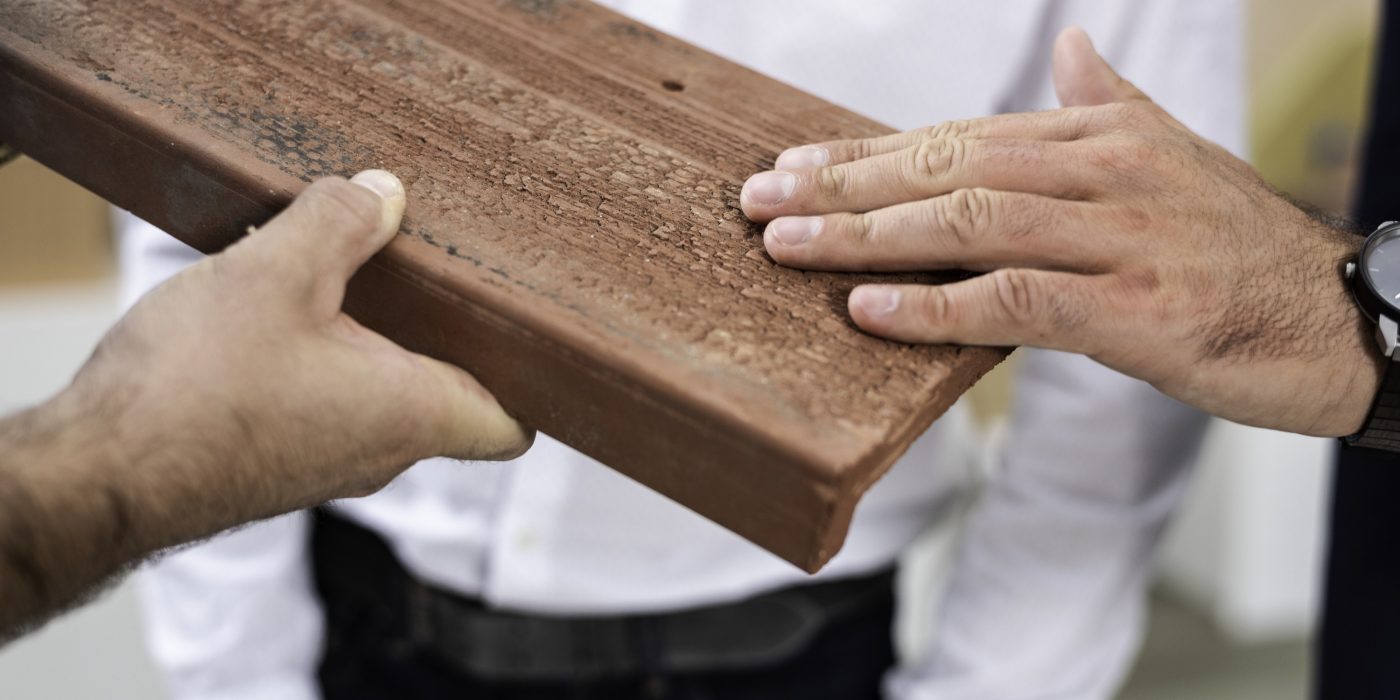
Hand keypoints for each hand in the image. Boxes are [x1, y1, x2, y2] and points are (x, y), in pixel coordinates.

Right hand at [68, 170, 531, 524]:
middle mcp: (380, 452)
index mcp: (413, 414)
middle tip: (438, 270)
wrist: (97, 474)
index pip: (512, 427)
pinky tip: (283, 314)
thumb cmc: (192, 394)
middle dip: (446, 334)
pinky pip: (324, 404)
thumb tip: (382, 193)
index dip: (534, 386)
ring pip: (380, 398)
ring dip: (374, 342)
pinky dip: (322, 361)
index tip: (535, 338)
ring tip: (351, 275)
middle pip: (448, 398)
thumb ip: (340, 224)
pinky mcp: (273, 459)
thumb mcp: (277, 275)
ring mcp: (325, 462)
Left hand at [741, 28, 1378, 436]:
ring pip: (969, 223)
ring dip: (866, 235)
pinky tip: (869, 309)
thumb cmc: (1238, 245)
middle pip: (947, 168)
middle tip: (759, 200)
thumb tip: (1065, 46)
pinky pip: (1015, 301)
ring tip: (788, 246)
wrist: (1336, 316)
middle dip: (843, 184)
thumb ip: (1106, 103)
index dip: (867, 153)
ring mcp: (1122, 237)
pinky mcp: (1138, 309)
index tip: (791, 167)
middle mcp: (1104, 172)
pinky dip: (936, 305)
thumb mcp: (1173, 155)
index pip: (957, 137)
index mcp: (1098, 135)